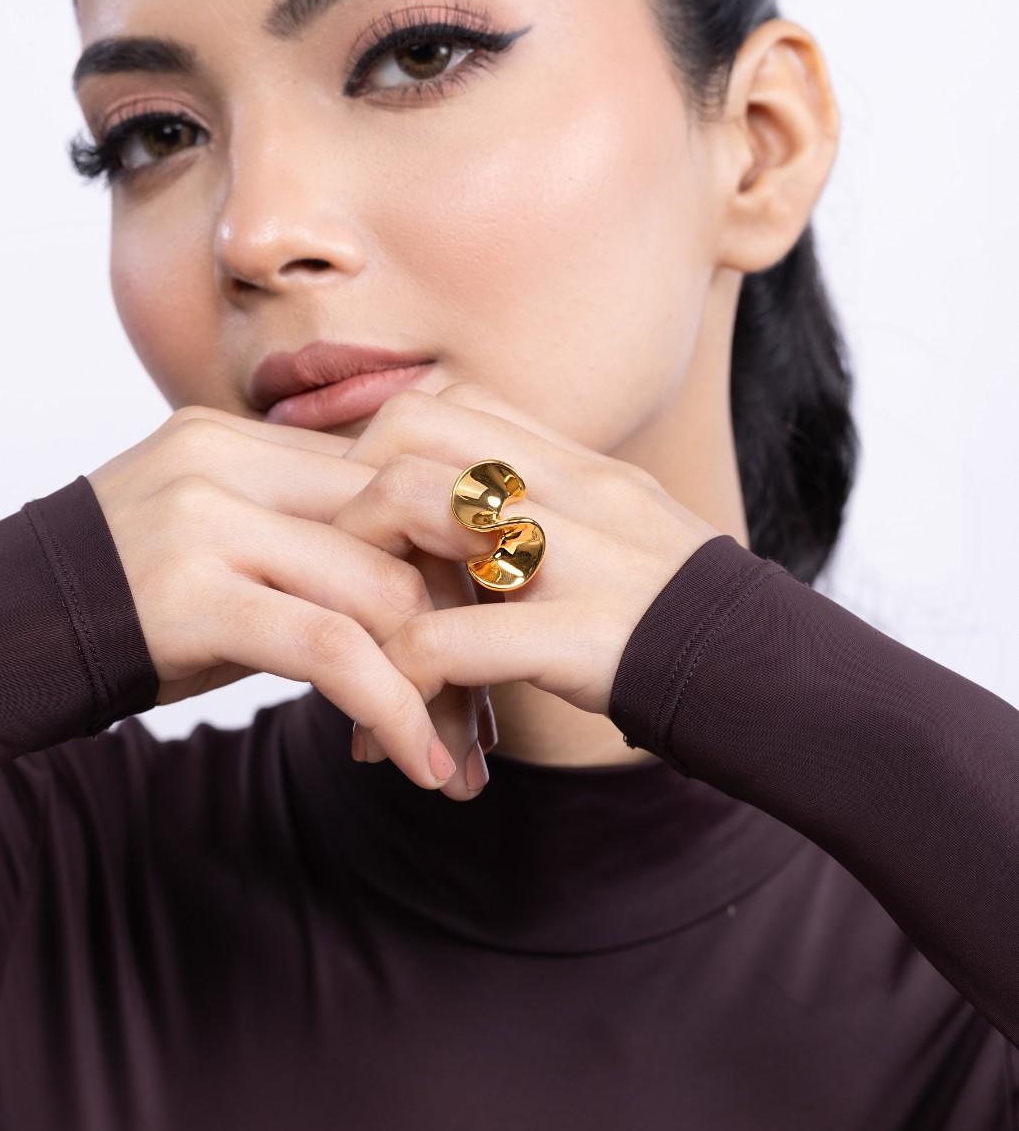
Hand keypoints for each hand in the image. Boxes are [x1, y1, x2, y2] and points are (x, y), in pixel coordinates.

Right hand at [88, 409, 491, 797]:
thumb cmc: (117, 614)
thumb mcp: (213, 555)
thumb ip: (301, 546)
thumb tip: (419, 587)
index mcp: (239, 440)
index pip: (392, 478)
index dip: (460, 563)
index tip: (495, 638)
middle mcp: (228, 459)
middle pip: (406, 525)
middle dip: (468, 627)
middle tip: (489, 715)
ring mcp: (208, 517)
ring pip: (383, 587)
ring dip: (440, 685)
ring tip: (460, 758)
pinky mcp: (191, 592)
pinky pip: (333, 645)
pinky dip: (393, 709)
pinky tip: (419, 764)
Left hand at [332, 386, 717, 719]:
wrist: (785, 684)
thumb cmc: (688, 620)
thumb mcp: (622, 533)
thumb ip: (550, 507)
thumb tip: (467, 509)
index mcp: (579, 465)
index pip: (448, 403)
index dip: (383, 456)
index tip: (364, 530)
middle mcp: (573, 490)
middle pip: (409, 430)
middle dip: (351, 501)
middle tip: (343, 584)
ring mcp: (577, 556)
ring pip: (415, 504)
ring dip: (363, 576)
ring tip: (356, 649)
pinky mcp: (582, 636)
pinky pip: (450, 637)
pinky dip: (402, 677)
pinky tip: (394, 727)